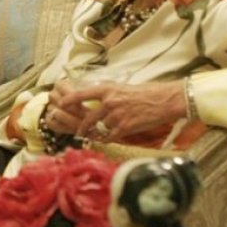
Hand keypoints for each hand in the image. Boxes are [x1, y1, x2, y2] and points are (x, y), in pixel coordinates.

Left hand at [54, 80, 186, 141]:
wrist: (165, 100)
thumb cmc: (147, 92)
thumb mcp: (123, 87)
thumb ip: (108, 93)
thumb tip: (97, 98)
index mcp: (107, 89)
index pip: (81, 94)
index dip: (69, 100)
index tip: (61, 104)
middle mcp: (109, 102)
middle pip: (87, 117)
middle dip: (81, 126)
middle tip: (77, 132)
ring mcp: (116, 116)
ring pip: (99, 128)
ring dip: (96, 133)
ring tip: (92, 137)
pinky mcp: (125, 127)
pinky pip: (110, 136)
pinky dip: (107, 138)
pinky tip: (107, 139)